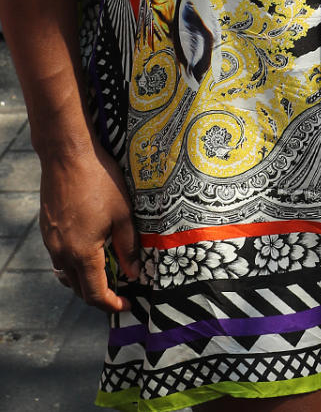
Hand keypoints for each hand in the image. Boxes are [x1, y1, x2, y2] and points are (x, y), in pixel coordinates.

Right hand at [39, 143, 139, 312]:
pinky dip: (75, 262)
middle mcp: (61, 252)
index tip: (127, 305)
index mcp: (81, 253)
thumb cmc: (99, 180)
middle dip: (100, 295)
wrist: (67, 155)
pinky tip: (90, 249)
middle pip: (79, 288)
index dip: (112, 305)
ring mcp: (51, 242)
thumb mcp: (122, 213)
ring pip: (67, 274)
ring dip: (85, 279)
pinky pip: (60, 257)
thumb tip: (132, 273)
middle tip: (121, 290)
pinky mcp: (47, 230)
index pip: (95, 294)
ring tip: (107, 270)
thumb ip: (128, 246)